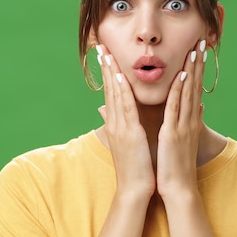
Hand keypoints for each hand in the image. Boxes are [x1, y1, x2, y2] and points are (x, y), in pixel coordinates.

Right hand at [97, 44, 155, 198]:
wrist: (135, 190)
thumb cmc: (135, 167)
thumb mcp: (127, 143)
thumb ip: (123, 125)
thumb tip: (114, 115)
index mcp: (117, 123)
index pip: (111, 92)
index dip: (108, 73)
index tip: (105, 55)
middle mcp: (115, 122)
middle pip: (109, 88)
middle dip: (105, 66)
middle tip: (100, 46)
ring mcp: (120, 127)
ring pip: (115, 94)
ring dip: (112, 72)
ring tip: (107, 53)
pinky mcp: (129, 133)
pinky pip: (126, 107)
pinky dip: (124, 90)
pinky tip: (122, 76)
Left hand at [156, 39, 206, 198]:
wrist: (178, 188)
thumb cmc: (177, 165)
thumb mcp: (185, 139)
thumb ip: (191, 120)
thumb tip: (199, 107)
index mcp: (189, 119)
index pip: (194, 88)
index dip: (196, 68)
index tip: (198, 50)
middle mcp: (189, 119)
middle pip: (194, 85)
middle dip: (197, 63)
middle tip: (200, 41)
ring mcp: (183, 125)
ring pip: (188, 92)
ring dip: (191, 70)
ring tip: (194, 50)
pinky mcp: (174, 132)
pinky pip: (177, 108)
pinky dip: (179, 91)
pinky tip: (182, 75)